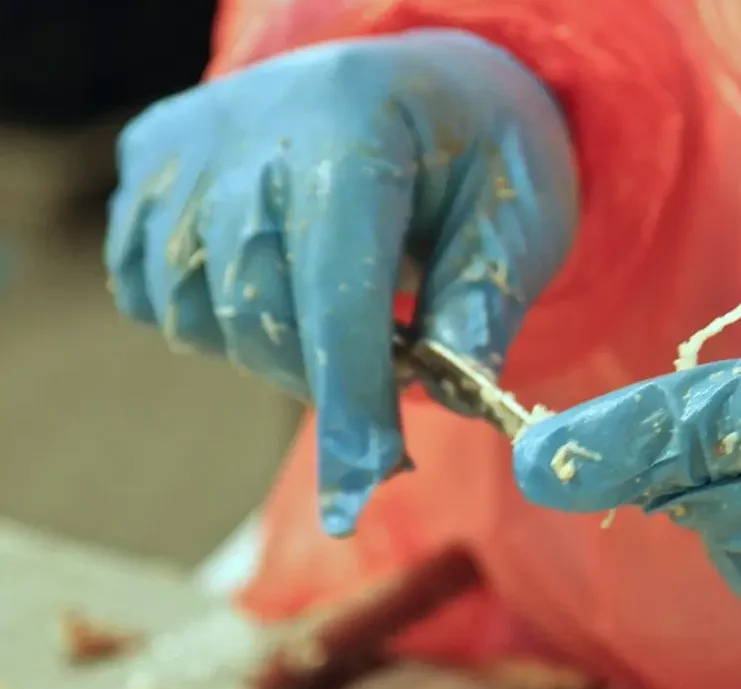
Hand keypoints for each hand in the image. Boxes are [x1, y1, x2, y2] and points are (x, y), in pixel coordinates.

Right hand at [105, 30, 577, 535]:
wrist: (422, 83)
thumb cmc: (479, 154)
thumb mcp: (519, 221)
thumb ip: (485, 309)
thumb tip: (457, 397)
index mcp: (353, 124)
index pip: (336, 288)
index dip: (352, 397)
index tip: (365, 484)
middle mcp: (249, 126)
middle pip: (259, 312)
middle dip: (330, 378)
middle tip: (400, 366)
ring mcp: (187, 142)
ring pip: (203, 315)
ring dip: (278, 350)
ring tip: (346, 308)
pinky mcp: (152, 161)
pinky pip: (157, 292)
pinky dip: (221, 320)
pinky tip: (282, 287)